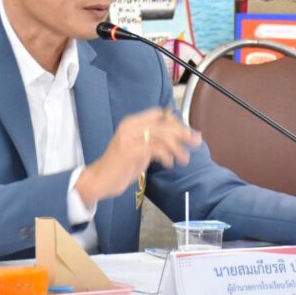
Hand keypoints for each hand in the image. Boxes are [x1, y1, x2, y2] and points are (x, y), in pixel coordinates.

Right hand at [76, 108, 200, 204]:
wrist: (100, 180)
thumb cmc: (121, 166)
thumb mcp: (140, 149)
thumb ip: (154, 141)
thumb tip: (179, 138)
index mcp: (133, 122)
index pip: (159, 114)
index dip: (175, 122)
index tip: (188, 134)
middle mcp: (130, 126)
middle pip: (163, 123)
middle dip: (183, 132)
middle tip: (196, 141)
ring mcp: (129, 138)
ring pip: (161, 135)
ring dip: (177, 147)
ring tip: (184, 159)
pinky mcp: (129, 151)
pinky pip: (154, 148)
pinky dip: (166, 155)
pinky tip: (169, 163)